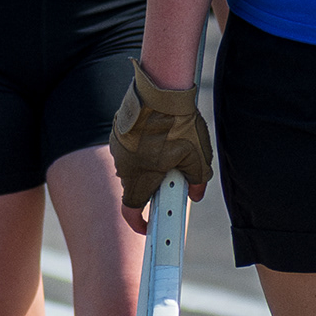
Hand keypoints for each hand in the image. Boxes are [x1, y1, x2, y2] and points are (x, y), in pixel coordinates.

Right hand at [109, 65, 213, 220]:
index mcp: (139, 180)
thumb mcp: (197, 157)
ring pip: (133, 165)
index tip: (149, 226)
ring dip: (149, 164)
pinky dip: (143, 147)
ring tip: (171, 147)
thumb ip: (198, 181)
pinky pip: (130, 147)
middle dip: (154, 186)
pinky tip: (160, 133)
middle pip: (136, 187)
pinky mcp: (118, 131)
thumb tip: (196, 194)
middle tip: (173, 175)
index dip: (139, 223)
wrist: (161, 90)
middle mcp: (123, 167)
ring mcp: (118, 148)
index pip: (131, 212)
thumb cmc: (178, 125)